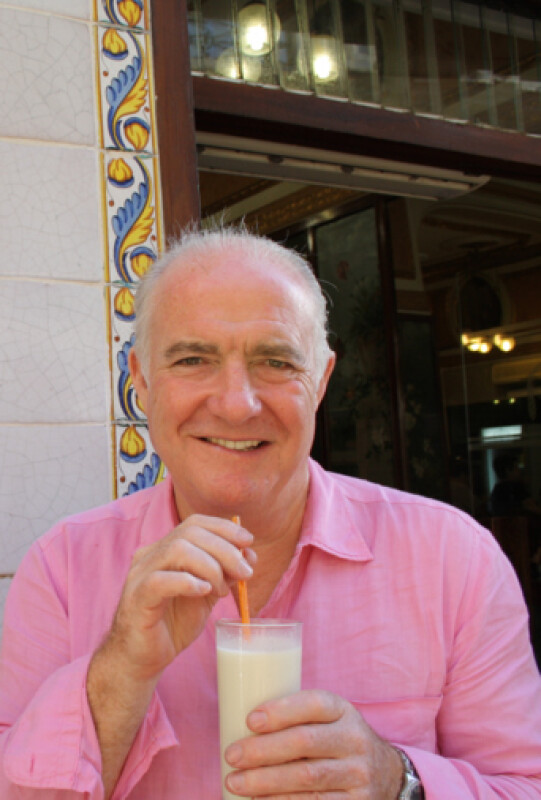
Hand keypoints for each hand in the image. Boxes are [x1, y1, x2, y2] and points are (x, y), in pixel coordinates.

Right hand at [101, 514, 255, 683]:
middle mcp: (151, 555)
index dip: (224, 528)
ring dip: (209, 566)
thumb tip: (248, 556)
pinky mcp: (136, 598)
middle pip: (190, 533)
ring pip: (177, 550)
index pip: (195, 523)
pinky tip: (203, 592)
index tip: (248, 542)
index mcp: (166, 550)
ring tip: (221, 590)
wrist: (142, 659)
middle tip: (245, 573)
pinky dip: (187, 582)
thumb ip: (224, 573)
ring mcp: (140, 575)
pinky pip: (159, 581)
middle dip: (224, 549)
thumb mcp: (206, 594)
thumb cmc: (172, 624)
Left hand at [224, 690, 402, 798]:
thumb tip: (240, 725)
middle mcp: (354, 740)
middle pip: (305, 742)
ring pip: (307, 779)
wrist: (385, 774)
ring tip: (235, 782)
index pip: (314, 704)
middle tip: (232, 755)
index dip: (282, 711)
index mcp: (343, 711)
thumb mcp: (328, 720)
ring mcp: (358, 775)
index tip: (250, 720)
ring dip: (265, 782)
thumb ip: (297, 719)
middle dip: (263, 750)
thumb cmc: (336, 740)